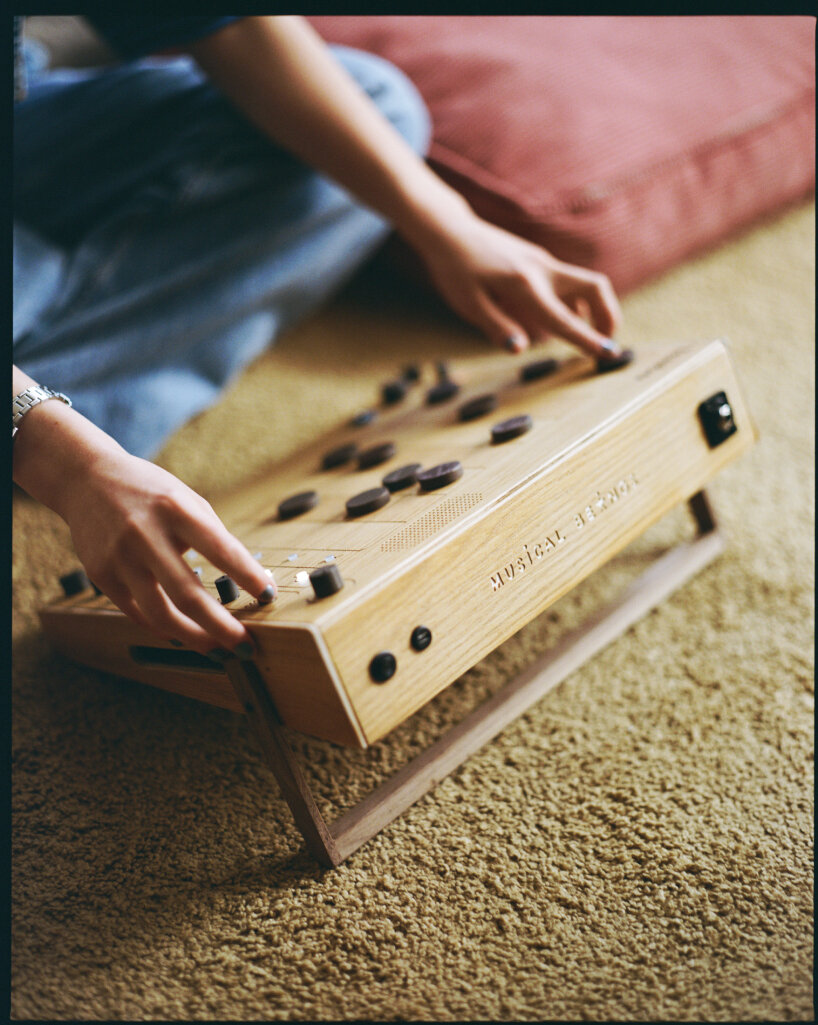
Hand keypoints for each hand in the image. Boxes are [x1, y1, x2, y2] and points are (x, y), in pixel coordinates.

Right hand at [58, 449, 274, 655]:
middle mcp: (145, 534)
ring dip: (194, 638)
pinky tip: (183, 632)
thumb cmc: (148, 491)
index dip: (248, 576)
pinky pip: (137, 613)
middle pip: (188, 594)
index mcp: (175, 509)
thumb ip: (212, 535)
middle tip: (244, 644)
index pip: (221, 549)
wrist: (86, 479)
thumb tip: (244, 577)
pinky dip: (164, 628)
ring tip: (216, 647)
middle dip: (222, 627)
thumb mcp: (187, 499)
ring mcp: (119, 557)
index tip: (268, 595)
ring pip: (160, 614)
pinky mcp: (101, 574)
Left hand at [413, 210, 622, 357]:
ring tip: (581, 336)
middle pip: (595, 287)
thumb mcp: (468, 305)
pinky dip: (573, 303)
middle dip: (609, 316)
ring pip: (585, 284)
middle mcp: (542, 269)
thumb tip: (520, 350)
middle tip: (606, 344)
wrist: (449, 231)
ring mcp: (544, 262)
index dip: (588, 339)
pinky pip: (568, 283)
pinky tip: (556, 319)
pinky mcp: (539, 260)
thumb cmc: (454, 270)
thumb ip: (497, 327)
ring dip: (593, 310)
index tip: (610, 355)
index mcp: (524, 285)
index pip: (563, 319)